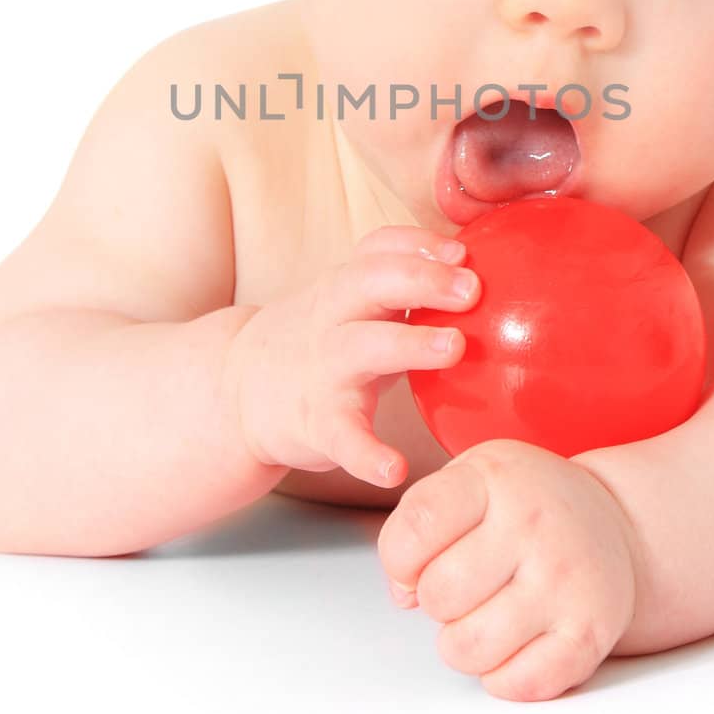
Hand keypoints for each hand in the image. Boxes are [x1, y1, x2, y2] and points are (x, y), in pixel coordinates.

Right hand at [218, 224, 478, 487]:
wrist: (237, 392)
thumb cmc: (320, 340)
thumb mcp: (349, 301)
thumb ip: (402, 284)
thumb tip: (476, 270)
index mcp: (345, 287)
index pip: (378, 249)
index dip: (418, 244)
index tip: (461, 251)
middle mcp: (332, 320)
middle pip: (371, 283)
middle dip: (422, 280)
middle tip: (472, 289)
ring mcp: (323, 371)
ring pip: (363, 348)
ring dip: (410, 343)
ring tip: (455, 347)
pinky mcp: (317, 424)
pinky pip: (344, 438)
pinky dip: (368, 453)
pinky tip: (396, 468)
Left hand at [377, 437, 640, 701]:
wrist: (616, 521)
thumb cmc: (527, 504)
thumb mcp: (470, 482)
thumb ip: (419, 524)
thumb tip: (404, 593)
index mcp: (493, 479)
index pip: (416, 525)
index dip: (399, 559)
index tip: (416, 562)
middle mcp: (532, 524)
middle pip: (438, 595)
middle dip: (436, 601)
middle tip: (463, 587)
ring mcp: (564, 580)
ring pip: (468, 648)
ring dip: (463, 644)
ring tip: (484, 617)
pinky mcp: (590, 632)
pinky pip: (519, 684)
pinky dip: (503, 677)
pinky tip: (513, 644)